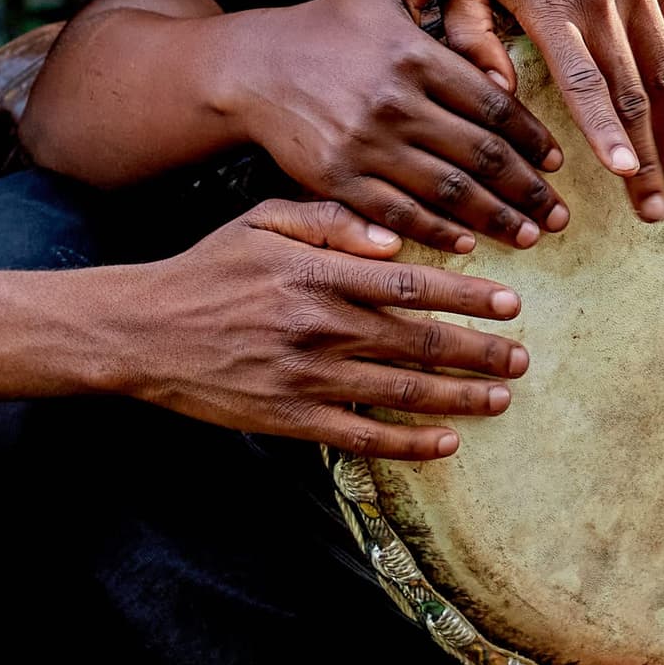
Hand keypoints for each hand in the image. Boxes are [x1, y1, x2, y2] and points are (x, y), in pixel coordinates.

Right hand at [121, 198, 527, 460]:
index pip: (410, 285)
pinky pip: (363, 437)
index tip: (510, 303)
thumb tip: (394, 239)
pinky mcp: (290, 421)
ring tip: (500, 397)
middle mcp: (319, 328)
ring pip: (401, 392)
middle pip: (418, 342)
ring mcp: (306, 379)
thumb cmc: (207, 269)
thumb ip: (331, 222)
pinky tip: (446, 443)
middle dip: (479, 352)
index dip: (467, 296)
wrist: (142, 331)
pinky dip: (409, 443)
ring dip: (459, 398)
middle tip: (521, 357)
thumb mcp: (263, 221)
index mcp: (317, 275)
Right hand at [237, 0, 566, 252]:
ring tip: (530, 236)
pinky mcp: (337, 179)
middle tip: (560, 215)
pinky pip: (398, 213)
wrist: (253, 68)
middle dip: (526, 188)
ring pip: (447, 191)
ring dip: (495, 218)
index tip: (557, 162)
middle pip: (479, 154)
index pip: (491, 103)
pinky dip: (436, 232)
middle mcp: (393, 102)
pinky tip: (466, 243)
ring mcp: (364, 145)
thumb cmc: (331, 22)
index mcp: (413, 54)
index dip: (531, 137)